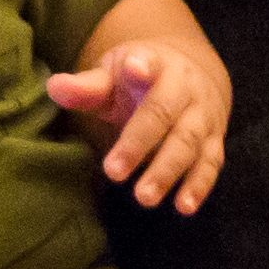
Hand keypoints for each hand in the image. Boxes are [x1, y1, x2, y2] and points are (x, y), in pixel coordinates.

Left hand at [48, 38, 229, 214]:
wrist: (194, 74)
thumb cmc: (142, 76)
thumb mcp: (115, 73)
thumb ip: (88, 86)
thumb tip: (53, 87)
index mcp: (158, 63)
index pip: (150, 62)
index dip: (142, 65)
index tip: (134, 68)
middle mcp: (185, 87)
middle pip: (164, 113)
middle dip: (139, 143)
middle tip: (113, 173)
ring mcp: (203, 115)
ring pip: (188, 143)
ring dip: (168, 172)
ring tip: (145, 198)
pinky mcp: (215, 140)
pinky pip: (210, 163)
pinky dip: (199, 186)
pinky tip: (184, 207)